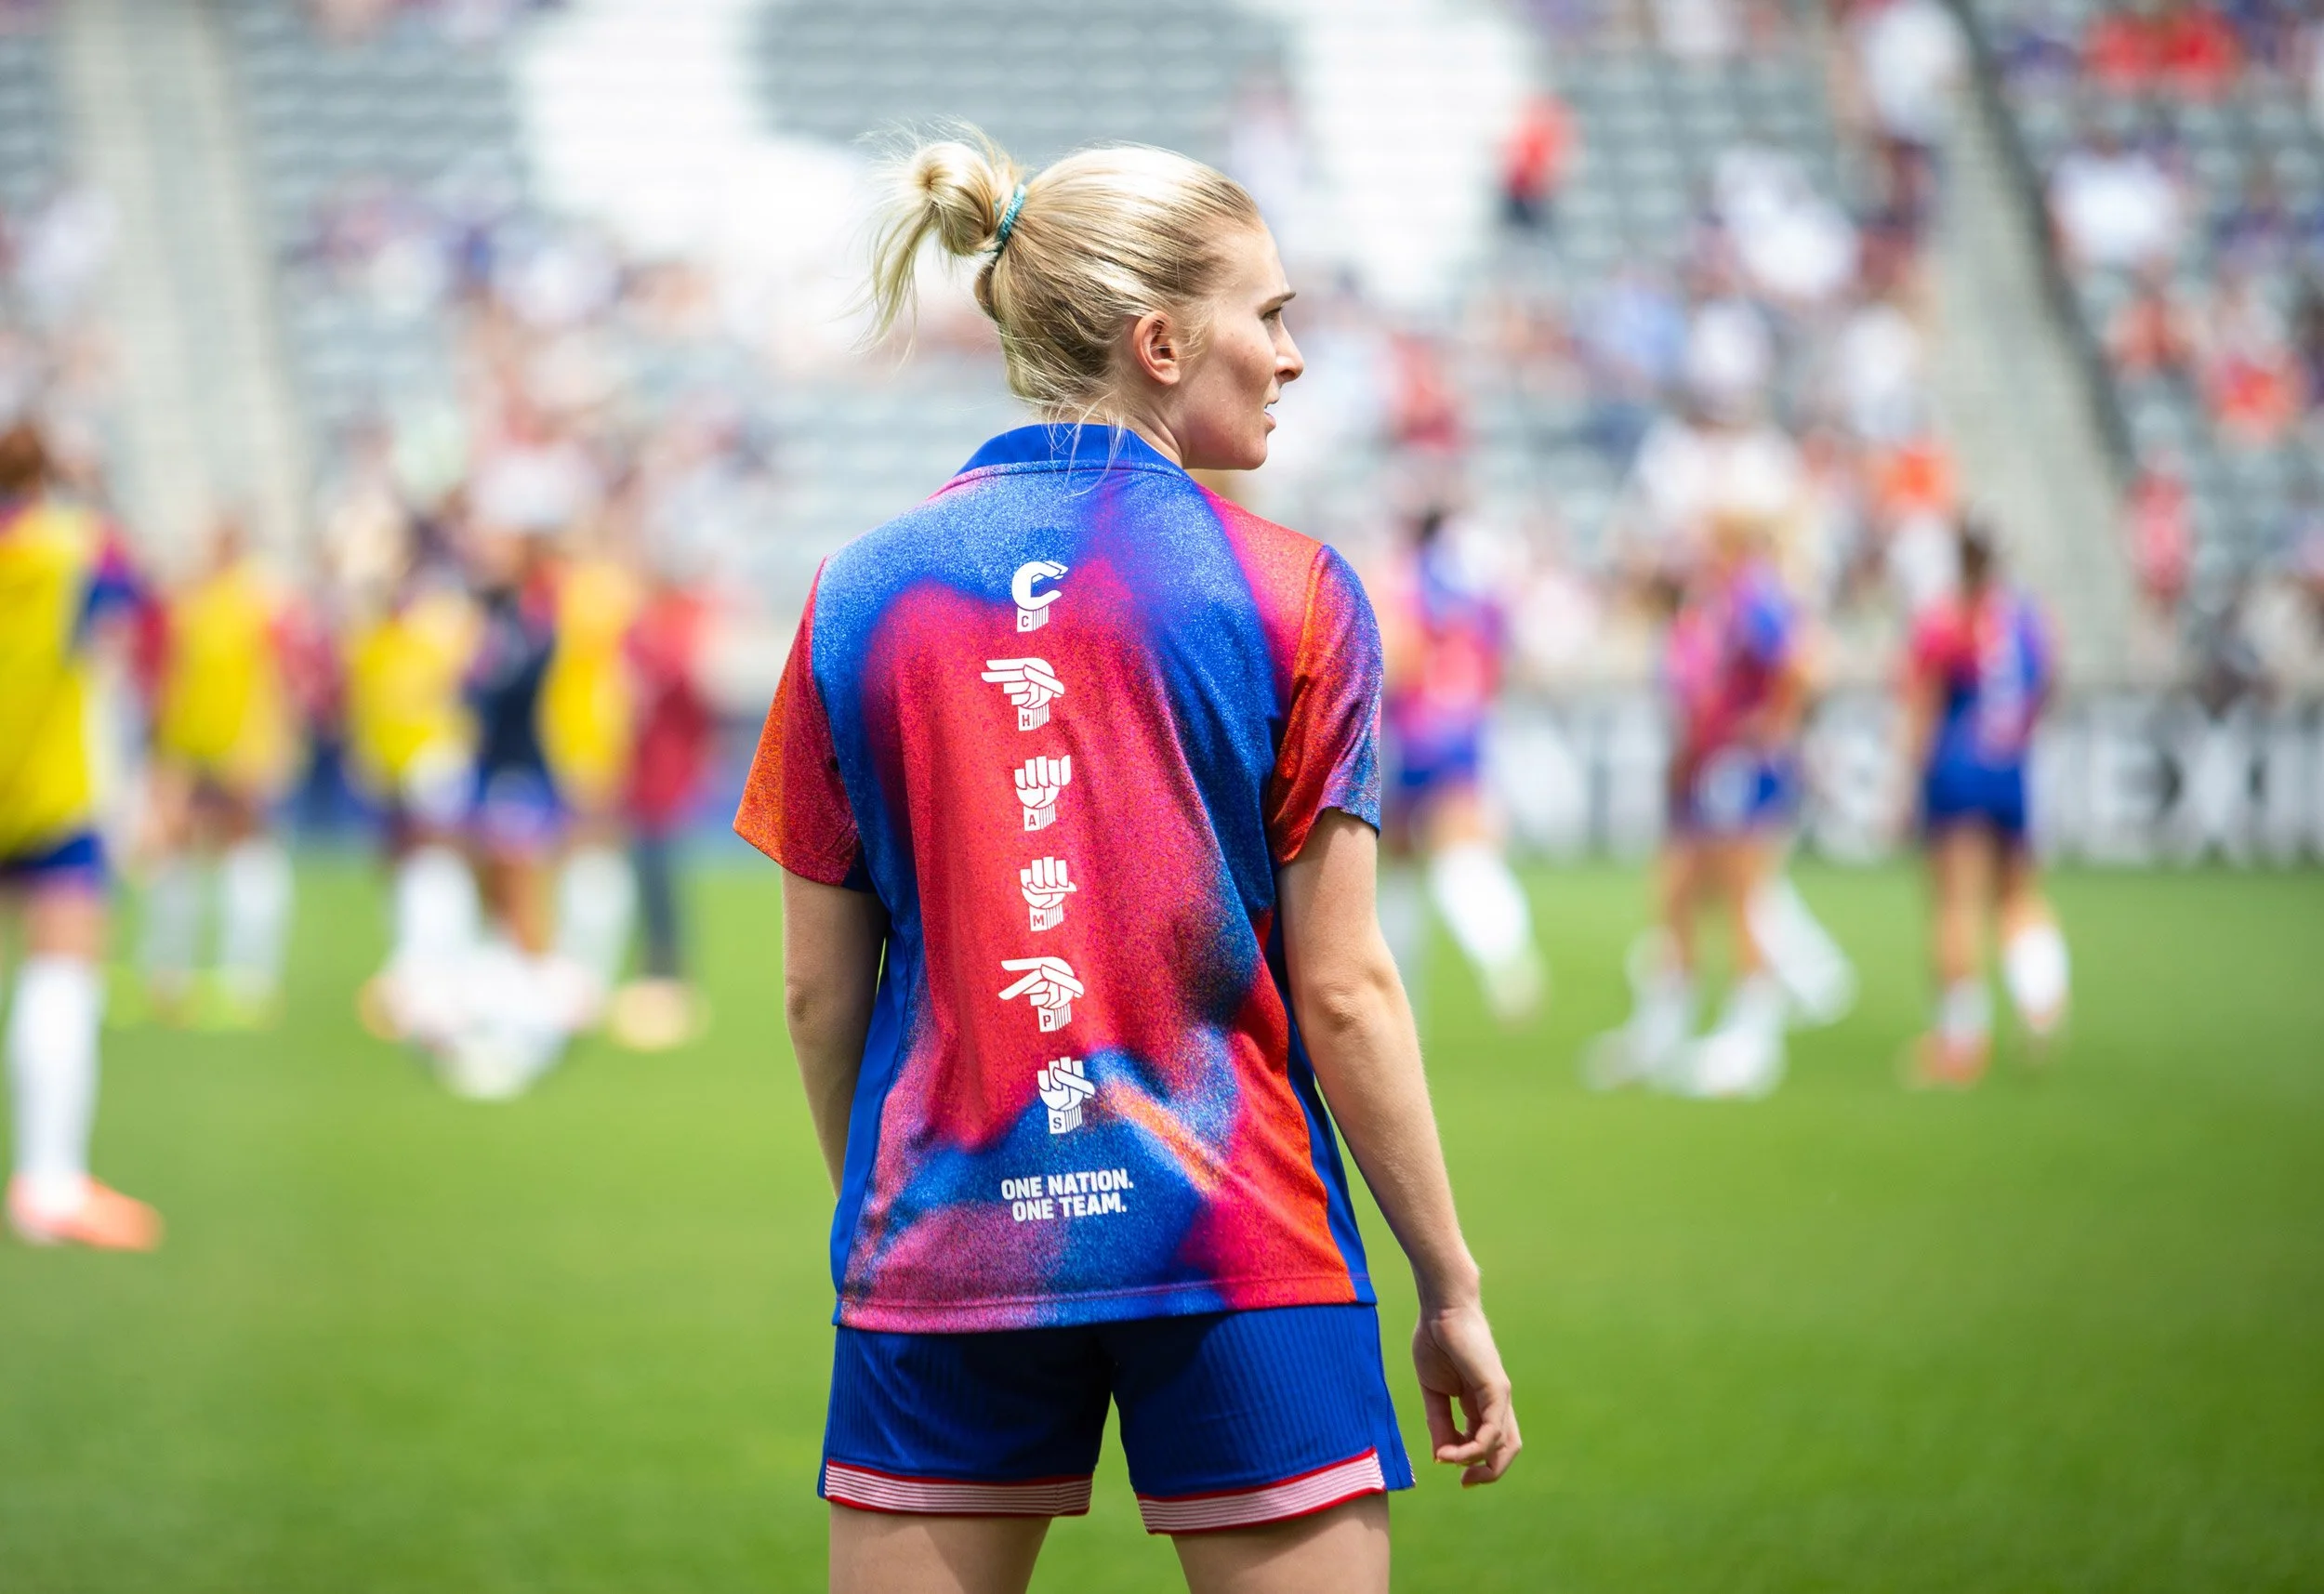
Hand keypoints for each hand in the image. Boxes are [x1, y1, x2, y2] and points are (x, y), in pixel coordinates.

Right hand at [1412, 1302, 1519, 1486]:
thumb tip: (1442, 1457)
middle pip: (1506, 1450)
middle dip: (1487, 1472)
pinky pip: (1492, 1430)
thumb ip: (1439, 1423)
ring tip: (1452, 1464)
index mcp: (1480, 1402)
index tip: (1445, 1463)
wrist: (1440, 1308)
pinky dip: (1473, 1448)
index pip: (1488, 1442)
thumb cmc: (1435, 1340)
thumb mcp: (1433, 1391)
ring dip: (1480, 1464)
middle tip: (1464, 1482)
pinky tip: (1451, 1451)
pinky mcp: (1497, 1389)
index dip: (1470, 1460)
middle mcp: (1496, 1402)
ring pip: (1504, 1445)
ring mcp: (1500, 1396)